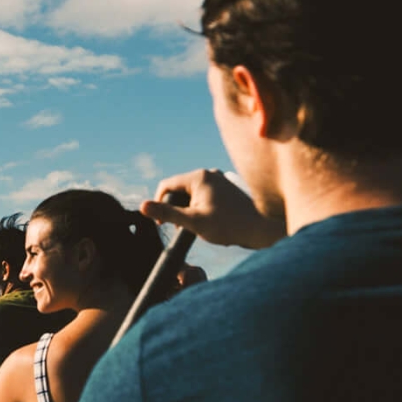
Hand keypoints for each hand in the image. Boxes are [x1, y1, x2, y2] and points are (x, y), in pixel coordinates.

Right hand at [140, 169, 284, 248]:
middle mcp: (208, 173)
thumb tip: (141, 206)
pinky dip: (199, 207)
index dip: (159, 204)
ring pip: (191, 193)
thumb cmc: (228, 226)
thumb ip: (167, 213)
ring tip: (196, 226)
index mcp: (199, 176)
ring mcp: (218, 179)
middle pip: (178, 188)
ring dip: (187, 209)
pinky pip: (203, 195)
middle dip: (175, 208)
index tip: (163, 224)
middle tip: (181, 228)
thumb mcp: (193, 222)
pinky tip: (208, 221)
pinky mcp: (225, 187)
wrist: (259, 229)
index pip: (166, 185)